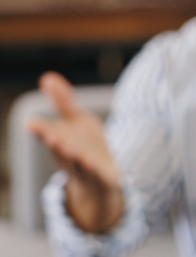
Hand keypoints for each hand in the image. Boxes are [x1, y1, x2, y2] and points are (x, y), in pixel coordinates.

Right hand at [25, 72, 123, 233]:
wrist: (103, 179)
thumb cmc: (86, 145)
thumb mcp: (76, 121)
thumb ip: (63, 102)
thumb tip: (47, 77)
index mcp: (61, 140)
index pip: (48, 134)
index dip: (41, 129)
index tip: (32, 123)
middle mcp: (69, 155)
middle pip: (60, 150)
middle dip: (55, 143)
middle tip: (50, 136)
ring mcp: (85, 168)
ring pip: (77, 163)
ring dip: (72, 156)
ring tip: (68, 148)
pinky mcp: (102, 178)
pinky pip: (97, 175)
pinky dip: (93, 170)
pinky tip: (91, 163)